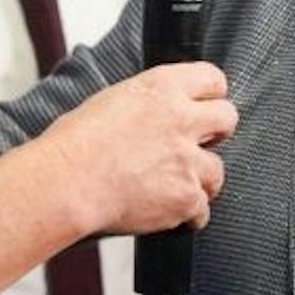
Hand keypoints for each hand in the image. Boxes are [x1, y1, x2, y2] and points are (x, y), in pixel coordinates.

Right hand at [41, 61, 235, 236]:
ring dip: (200, 179)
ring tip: (172, 185)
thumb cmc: (73, 145)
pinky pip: (202, 210)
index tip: (204, 107)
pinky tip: (166, 212)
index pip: (212, 79)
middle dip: (215, 133)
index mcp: (161, 87)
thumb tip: (154, 115)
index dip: (210, 96)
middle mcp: (181, 119)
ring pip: (218, 171)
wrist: (67, 183)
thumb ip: (146, 105)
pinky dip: (187, 215)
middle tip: (196, 145)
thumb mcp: (111, 102)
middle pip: (227, 119)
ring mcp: (188, 160)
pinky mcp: (186, 197)